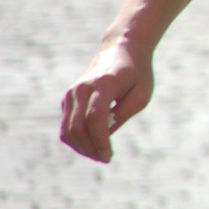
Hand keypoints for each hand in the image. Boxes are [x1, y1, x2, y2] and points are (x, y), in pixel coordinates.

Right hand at [60, 39, 153, 162]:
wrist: (121, 49)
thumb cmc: (137, 73)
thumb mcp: (142, 94)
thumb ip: (123, 114)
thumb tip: (103, 136)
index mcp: (103, 84)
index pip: (95, 117)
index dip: (100, 141)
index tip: (109, 156)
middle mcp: (82, 88)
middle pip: (77, 127)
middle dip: (90, 149)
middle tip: (106, 159)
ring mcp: (72, 93)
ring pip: (67, 130)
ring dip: (81, 147)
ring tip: (100, 154)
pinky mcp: (68, 99)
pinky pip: (67, 126)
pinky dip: (77, 140)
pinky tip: (93, 145)